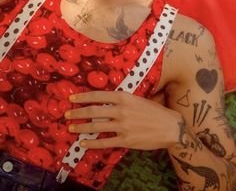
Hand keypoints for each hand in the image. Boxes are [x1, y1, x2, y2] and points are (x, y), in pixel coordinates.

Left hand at [65, 91, 181, 149]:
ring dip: (81, 127)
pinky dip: (92, 143)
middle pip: (93, 111)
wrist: (170, 127)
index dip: (83, 97)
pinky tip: (84, 143)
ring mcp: (122, 126)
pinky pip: (104, 142)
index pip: (98, 96)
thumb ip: (122, 100)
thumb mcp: (137, 99)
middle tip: (67, 114)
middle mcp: (121, 110)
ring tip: (71, 128)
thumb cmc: (154, 111)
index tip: (71, 98)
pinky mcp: (125, 140)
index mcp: (124, 97)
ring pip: (96, 126)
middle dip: (77, 113)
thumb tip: (105, 100)